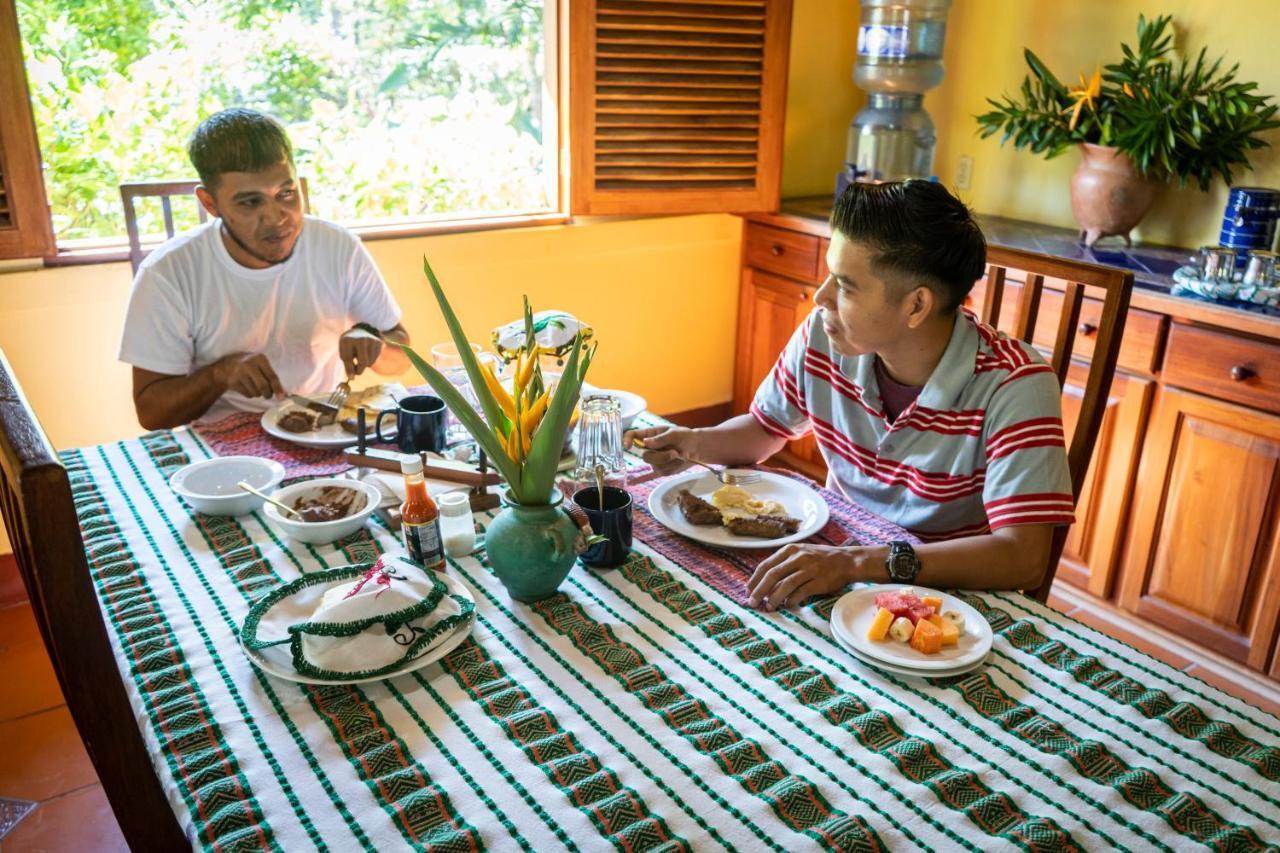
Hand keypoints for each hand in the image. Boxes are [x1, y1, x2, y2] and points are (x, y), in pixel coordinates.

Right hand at [214, 353, 283, 398]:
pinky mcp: (233, 382)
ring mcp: (240, 373)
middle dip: (268, 394)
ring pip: (256, 392)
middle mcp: (249, 364)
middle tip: (268, 395)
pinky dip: (250, 395)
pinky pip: (248, 394)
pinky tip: (246, 387)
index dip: (278, 388)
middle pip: (263, 386)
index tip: (281, 397)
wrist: (227, 366)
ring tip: (254, 387)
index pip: (272, 376)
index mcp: (260, 359)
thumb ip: (271, 378)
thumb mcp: (261, 366)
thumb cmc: (250, 366)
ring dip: (258, 394)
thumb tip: (282, 394)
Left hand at [339, 326, 383, 377]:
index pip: (348, 358)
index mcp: (348, 340)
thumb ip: (347, 363)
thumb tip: (352, 377)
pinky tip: (367, 353)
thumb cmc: (350, 344)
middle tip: (357, 372)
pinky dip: (370, 360)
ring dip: (365, 364)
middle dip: (359, 370)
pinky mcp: (379, 343)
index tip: (351, 377)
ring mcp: (371, 340)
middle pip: (363, 362)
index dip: (349, 369)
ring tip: (361, 357)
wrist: (362, 330)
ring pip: (369, 362)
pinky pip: (375, 359)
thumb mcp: (344, 350)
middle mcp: (361, 339)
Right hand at [624, 425, 698, 475]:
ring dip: (671, 462)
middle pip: (646, 456)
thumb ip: (660, 439)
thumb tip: (645, 443)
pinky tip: (631, 482)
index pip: (632, 435)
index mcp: (649, 435)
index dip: (627, 440)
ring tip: (682, 455)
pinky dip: (641, 479)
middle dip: (662, 456)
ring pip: (656, 466)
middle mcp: (649, 448)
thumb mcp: (674, 433)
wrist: (697, 448)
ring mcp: (655, 460)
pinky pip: (651, 475)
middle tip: (676, 452)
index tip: (629, 446)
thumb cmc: (685, 437)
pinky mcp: (661, 470)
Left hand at [746, 543, 884, 609]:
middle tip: (752, 603)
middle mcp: (798, 557)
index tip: (748, 591)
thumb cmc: (821, 559)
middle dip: (759, 591)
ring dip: (773, 598)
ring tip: (768, 607)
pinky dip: (791, 601)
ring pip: (784, 585)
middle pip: (772, 575)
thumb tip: (764, 583)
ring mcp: (809, 569)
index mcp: (790, 550)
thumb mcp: (800, 553)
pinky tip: (787, 606)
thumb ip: (784, 564)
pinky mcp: (818, 581)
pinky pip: (800, 593)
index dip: (754, 580)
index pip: (765, 565)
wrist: (847, 561)